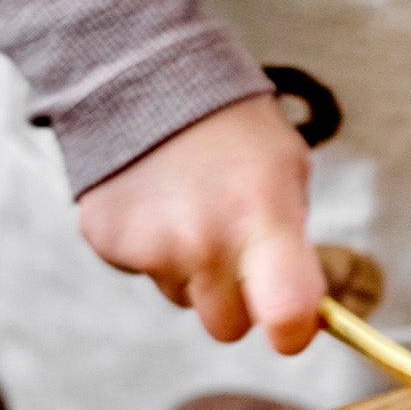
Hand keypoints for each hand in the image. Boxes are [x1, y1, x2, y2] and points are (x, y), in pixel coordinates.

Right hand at [76, 94, 325, 354]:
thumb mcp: (287, 173)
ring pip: (182, 298)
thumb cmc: (236, 131)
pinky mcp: (106, 242)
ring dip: (191, 270)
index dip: (293, 332)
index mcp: (260, 220)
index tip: (292, 327)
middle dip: (236, 300)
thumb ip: (294, 244)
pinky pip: (141, 272)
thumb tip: (304, 311)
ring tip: (191, 209)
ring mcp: (149, 246)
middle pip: (227, 326)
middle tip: (235, 249)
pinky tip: (157, 202)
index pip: (286, 314)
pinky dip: (150, 249)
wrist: (147, 77)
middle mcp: (203, 242)